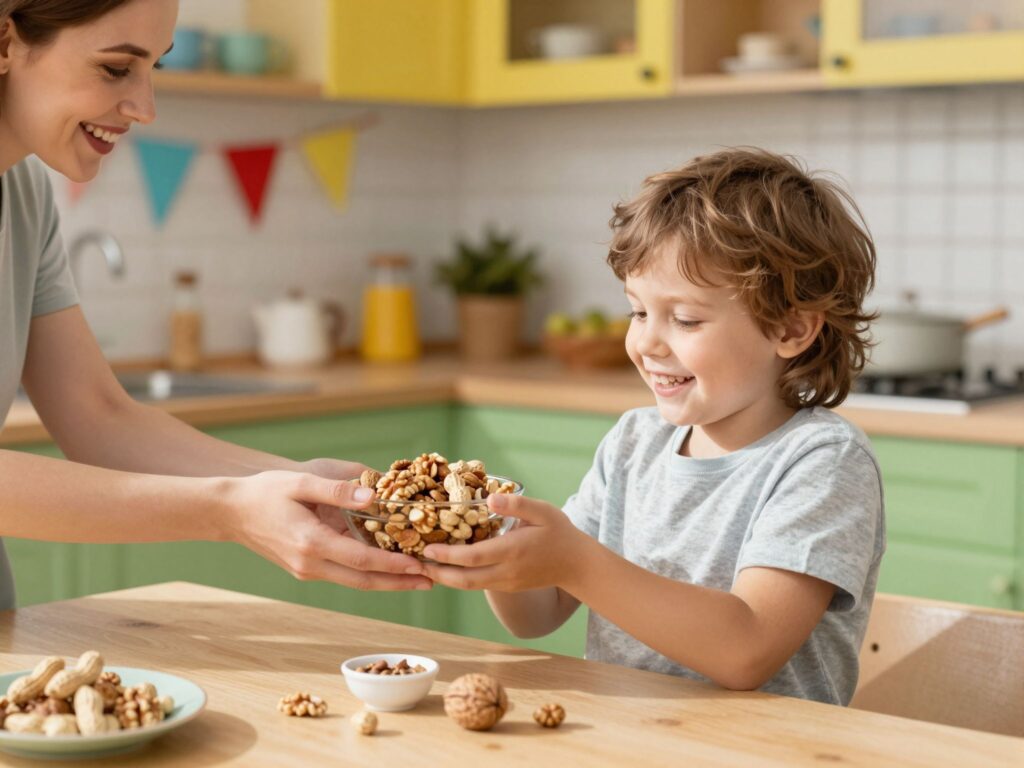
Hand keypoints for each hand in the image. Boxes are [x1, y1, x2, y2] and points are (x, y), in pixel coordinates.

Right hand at [223, 470, 430, 590]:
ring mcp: (307, 570)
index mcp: (311, 543)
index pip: (362, 561)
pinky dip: (369, 574)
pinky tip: (387, 568)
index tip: (421, 566)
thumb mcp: (301, 482)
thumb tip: (374, 498)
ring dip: (387, 582)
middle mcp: (310, 564)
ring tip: (417, 577)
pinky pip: (344, 575)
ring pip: (355, 582)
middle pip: (363, 581)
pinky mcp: (306, 569)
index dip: (394, 566)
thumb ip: (339, 491)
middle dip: (399, 583)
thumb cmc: (265, 492)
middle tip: (432, 581)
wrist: (230, 511)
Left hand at [421, 492, 586, 591]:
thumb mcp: (543, 511)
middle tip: (416, 563)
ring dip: (446, 579)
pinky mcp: (507, 587)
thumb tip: (488, 499)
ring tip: (426, 567)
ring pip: (469, 586)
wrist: (576, 565)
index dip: (447, 555)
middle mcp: (506, 571)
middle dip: (438, 573)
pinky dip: (460, 579)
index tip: (427, 547)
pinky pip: (478, 585)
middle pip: (464, 579)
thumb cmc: (559, 532)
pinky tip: (448, 569)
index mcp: (512, 550)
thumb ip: (516, 505)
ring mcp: (506, 583)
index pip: (473, 557)